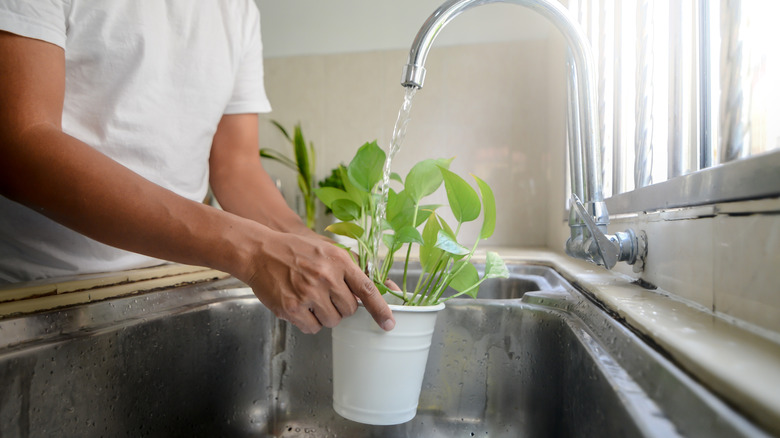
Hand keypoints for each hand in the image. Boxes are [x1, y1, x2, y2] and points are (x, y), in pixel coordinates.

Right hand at [243, 230, 394, 333]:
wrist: (260, 251)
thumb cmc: (295, 250)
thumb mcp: (327, 250)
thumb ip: (349, 270)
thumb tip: (371, 292)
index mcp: (339, 260)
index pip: (367, 289)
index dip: (380, 309)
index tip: (389, 323)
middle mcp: (326, 277)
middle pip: (349, 310)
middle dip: (341, 307)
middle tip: (326, 295)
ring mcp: (308, 293)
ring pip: (332, 321)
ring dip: (325, 315)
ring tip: (311, 299)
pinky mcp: (292, 308)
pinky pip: (312, 327)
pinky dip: (308, 322)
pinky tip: (300, 306)